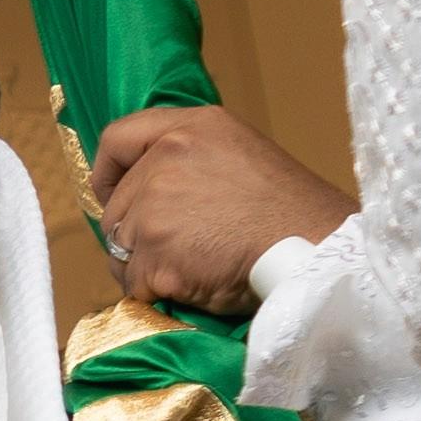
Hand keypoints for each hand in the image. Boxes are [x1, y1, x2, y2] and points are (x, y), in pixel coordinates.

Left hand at [87, 104, 359, 312]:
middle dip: (135, 232)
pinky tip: (189, 287)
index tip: (111, 193)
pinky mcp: (155, 255)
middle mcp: (165, 160)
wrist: (312, 250)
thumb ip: (191, 159)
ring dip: (143, 264)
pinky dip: (154, 291)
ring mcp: (155, 208)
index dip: (108, 171)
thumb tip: (149, 187)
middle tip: (177, 248)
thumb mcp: (240, 155)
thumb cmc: (288, 211)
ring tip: (187, 268)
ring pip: (120, 247)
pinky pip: (133, 282)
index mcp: (190, 129)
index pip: (118, 138)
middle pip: (116, 205)